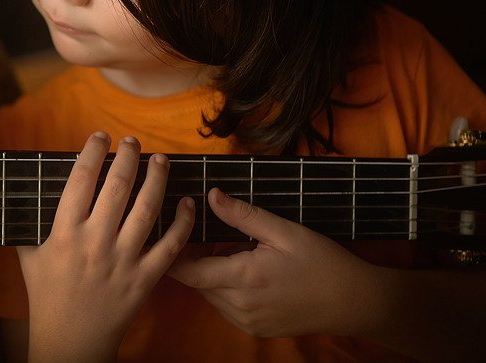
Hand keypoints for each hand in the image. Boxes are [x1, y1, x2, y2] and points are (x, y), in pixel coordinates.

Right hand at [17, 132, 194, 362]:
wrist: (69, 343)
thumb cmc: (46, 297)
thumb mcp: (28, 255)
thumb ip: (31, 221)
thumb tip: (29, 188)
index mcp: (63, 234)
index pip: (80, 180)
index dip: (92, 152)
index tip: (101, 137)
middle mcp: (94, 244)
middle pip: (117, 187)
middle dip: (128, 157)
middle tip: (132, 142)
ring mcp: (122, 262)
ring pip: (147, 209)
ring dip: (157, 179)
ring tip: (160, 160)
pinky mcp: (144, 280)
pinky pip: (170, 245)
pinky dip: (182, 221)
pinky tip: (186, 202)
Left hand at [167, 188, 382, 338]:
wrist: (353, 302)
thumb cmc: (321, 262)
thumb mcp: (284, 231)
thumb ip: (243, 214)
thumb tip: (211, 195)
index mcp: (244, 278)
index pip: (188, 271)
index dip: (173, 252)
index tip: (171, 231)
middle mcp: (240, 305)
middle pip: (197, 282)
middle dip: (194, 258)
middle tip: (204, 232)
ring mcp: (247, 322)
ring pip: (210, 294)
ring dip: (211, 273)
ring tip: (230, 250)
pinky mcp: (254, 329)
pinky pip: (225, 306)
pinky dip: (225, 288)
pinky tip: (245, 271)